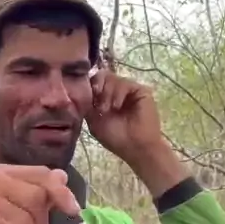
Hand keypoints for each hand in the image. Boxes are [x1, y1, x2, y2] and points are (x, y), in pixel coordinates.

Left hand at [86, 68, 186, 196]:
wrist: (135, 148)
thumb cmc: (115, 138)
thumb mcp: (94, 121)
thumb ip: (88, 104)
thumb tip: (83, 89)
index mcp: (105, 97)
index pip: (95, 81)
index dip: (89, 85)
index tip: (87, 96)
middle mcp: (117, 92)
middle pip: (103, 75)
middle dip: (97, 86)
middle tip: (97, 103)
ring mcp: (129, 90)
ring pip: (113, 78)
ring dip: (106, 93)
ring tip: (107, 109)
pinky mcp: (141, 91)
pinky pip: (125, 83)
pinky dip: (117, 94)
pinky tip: (117, 107)